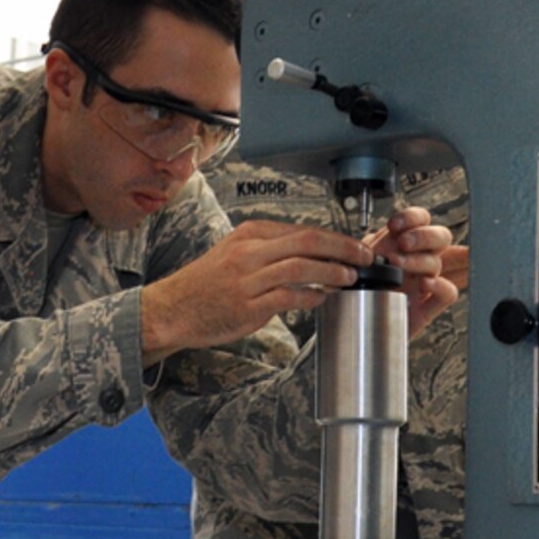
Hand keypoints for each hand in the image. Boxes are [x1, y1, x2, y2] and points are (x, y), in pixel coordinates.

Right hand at [142, 219, 373, 361]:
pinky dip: (311, 296)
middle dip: (343, 248)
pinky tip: (322, 298)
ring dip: (333, 271)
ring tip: (351, 277)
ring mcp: (248, 278)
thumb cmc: (206, 285)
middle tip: (365, 257)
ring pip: (302, 266)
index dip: (336, 237)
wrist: (172, 309)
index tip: (355, 246)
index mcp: (250, 234)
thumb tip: (313, 255)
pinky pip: (289, 296)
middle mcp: (250, 251)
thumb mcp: (236, 254)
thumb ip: (271, 252)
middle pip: (308, 241)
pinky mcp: (248, 305)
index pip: (303, 229)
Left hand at [365, 207, 461, 337]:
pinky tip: (426, 284)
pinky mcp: (426, 307)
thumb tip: (368, 237)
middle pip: (440, 237)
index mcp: (400, 245)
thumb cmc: (354, 292)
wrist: (353, 325)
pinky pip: (448, 294)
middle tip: (404, 243)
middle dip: (423, 236)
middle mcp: (415, 261)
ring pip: (438, 263)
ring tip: (399, 265)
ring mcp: (423, 283)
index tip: (394, 225)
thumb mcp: (354, 263)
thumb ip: (363, 248)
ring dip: (419, 260)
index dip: (412, 217)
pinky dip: (440, 286)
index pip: (421, 220)